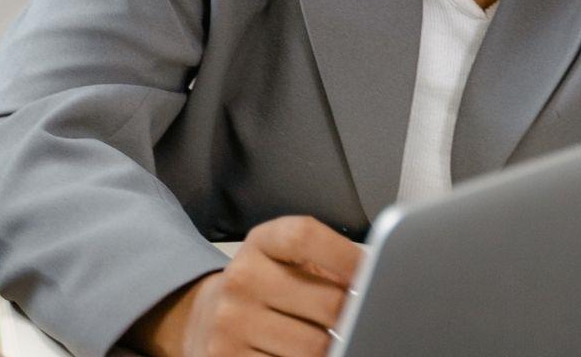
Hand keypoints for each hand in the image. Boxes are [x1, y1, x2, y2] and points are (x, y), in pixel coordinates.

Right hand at [130, 216, 363, 356]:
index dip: (345, 255)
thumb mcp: (285, 261)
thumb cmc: (262, 289)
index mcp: (260, 244)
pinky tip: (296, 353)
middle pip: (327, 303)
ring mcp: (231, 323)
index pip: (304, 236)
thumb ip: (327, 263)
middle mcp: (241, 279)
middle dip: (350, 316)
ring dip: (330, 348)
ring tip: (321, 339)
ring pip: (315, 347)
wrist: (205, 319)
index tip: (369, 275)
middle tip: (348, 319)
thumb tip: (375, 282)